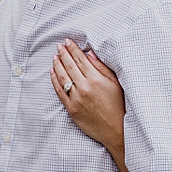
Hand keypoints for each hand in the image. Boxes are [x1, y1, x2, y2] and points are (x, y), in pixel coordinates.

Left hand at [51, 40, 125, 158]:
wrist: (116, 130)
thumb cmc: (119, 106)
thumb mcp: (115, 84)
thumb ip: (102, 68)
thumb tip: (90, 54)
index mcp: (96, 80)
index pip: (81, 60)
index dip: (73, 49)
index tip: (68, 41)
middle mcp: (84, 88)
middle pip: (70, 66)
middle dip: (63, 54)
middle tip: (59, 46)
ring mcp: (76, 99)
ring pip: (63, 77)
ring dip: (57, 65)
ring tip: (55, 56)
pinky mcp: (71, 109)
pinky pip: (59, 91)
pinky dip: (55, 80)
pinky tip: (53, 72)